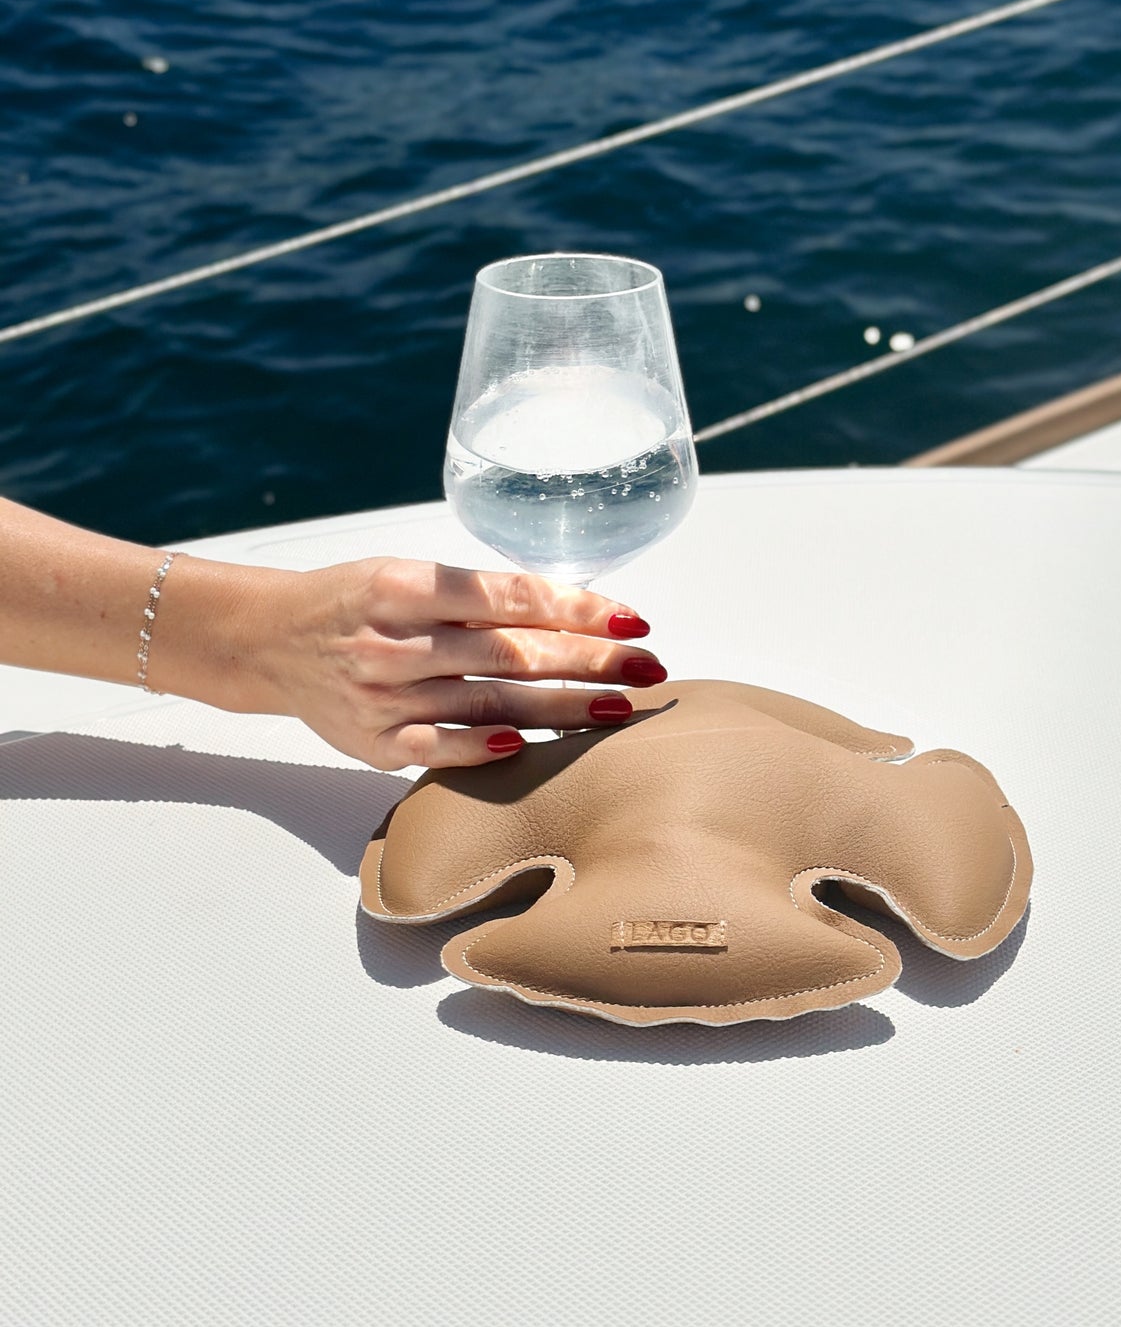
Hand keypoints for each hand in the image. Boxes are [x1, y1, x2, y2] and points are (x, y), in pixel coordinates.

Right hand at [184, 557, 667, 771]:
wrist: (267, 640)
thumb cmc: (355, 601)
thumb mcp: (407, 576)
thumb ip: (477, 596)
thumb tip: (573, 612)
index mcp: (405, 587)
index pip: (509, 598)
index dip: (577, 608)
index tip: (632, 618)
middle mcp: (393, 641)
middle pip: (510, 653)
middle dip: (588, 660)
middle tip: (647, 667)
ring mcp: (381, 696)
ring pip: (487, 703)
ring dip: (560, 707)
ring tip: (619, 708)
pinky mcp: (372, 741)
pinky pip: (435, 750)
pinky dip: (480, 750)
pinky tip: (528, 747)